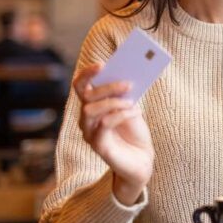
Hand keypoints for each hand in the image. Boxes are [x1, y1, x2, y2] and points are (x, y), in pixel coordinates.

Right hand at [73, 63, 153, 204]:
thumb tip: (129, 74)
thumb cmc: (135, 131)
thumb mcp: (131, 106)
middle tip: (129, 84)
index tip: (102, 63)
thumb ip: (126, 93)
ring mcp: (90, 133)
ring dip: (114, 102)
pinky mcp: (98, 146)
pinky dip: (120, 115)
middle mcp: (86, 119)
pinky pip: (103, 124)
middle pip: (87, 96)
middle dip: (108, 88)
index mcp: (92, 106)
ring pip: (90, 110)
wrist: (142, 159)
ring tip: (132, 102)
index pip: (80, 86)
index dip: (87, 73)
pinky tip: (134, 111)